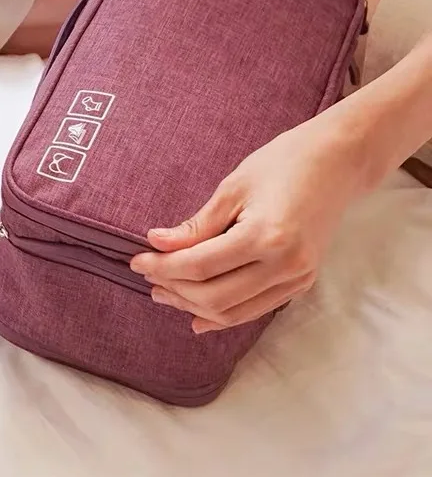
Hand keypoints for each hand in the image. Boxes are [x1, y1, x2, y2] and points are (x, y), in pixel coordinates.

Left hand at [130, 111, 367, 332]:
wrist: (339, 162)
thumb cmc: (283, 163)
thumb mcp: (233, 188)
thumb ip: (196, 226)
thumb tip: (157, 245)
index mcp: (266, 236)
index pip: (200, 266)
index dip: (162, 267)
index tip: (137, 260)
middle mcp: (285, 266)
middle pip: (214, 296)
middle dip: (173, 288)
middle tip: (146, 274)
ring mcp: (297, 279)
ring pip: (233, 312)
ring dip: (193, 306)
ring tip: (163, 292)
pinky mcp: (301, 283)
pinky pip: (254, 310)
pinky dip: (223, 314)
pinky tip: (196, 313)